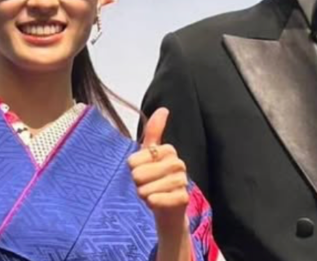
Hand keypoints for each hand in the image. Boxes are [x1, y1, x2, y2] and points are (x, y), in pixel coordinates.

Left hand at [129, 108, 189, 237]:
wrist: (167, 208)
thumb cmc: (155, 179)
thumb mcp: (149, 154)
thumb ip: (153, 132)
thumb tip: (163, 109)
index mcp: (169, 150)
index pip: (134, 160)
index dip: (133, 169)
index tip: (143, 170)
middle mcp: (179, 163)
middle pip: (139, 174)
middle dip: (138, 184)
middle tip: (147, 185)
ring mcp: (183, 181)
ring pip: (148, 189)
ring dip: (145, 194)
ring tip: (151, 194)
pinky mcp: (183, 199)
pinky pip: (158, 200)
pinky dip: (153, 203)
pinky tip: (155, 202)